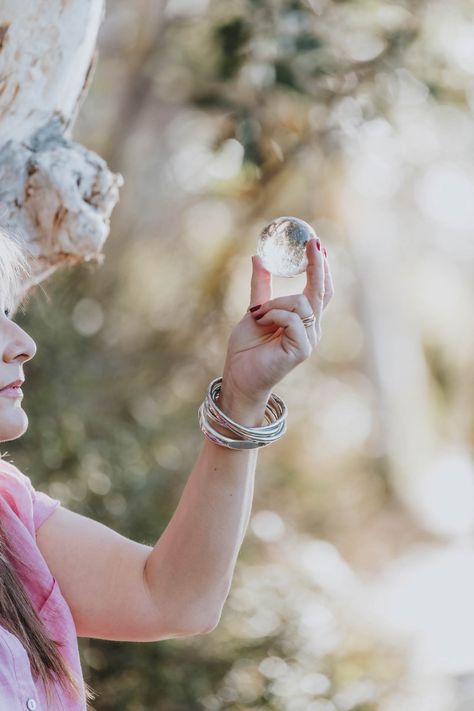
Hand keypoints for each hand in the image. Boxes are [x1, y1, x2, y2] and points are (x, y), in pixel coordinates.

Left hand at [221, 238, 333, 408]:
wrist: (239, 376)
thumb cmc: (247, 349)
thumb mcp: (254, 309)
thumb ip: (261, 287)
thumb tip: (259, 258)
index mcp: (302, 319)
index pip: (320, 289)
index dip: (321, 267)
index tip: (316, 243)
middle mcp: (310, 328)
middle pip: (322, 292)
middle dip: (319, 266)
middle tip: (313, 243)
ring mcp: (309, 339)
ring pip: (301, 303)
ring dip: (275, 303)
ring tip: (258, 315)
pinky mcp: (303, 349)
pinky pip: (292, 319)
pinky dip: (274, 315)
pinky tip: (261, 322)